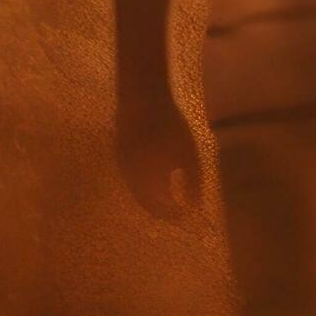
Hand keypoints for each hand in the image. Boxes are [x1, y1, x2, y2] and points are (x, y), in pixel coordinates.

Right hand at [114, 93, 201, 221]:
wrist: (142, 100)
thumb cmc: (170, 128)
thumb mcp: (189, 156)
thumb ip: (192, 183)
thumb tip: (195, 207)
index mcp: (146, 184)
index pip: (159, 210)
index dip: (173, 215)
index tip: (187, 215)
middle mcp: (130, 179)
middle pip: (145, 202)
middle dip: (162, 208)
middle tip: (179, 209)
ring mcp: (123, 166)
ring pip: (137, 190)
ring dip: (153, 196)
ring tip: (171, 193)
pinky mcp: (120, 153)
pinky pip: (132, 176)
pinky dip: (145, 182)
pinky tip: (159, 174)